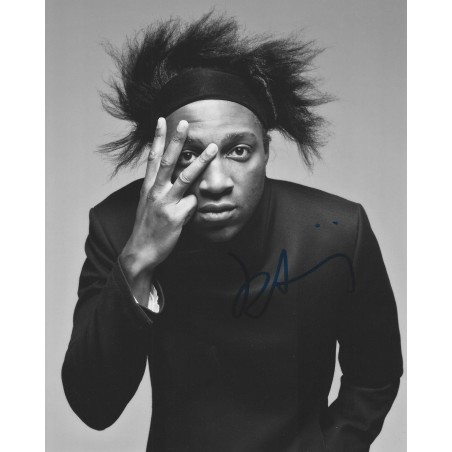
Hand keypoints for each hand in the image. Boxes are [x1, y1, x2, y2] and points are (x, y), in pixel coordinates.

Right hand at [119, 118, 217, 303]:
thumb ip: (160, 188)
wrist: (141, 251)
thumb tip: (176, 177)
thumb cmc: (148, 226)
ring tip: (213, 149)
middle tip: (185, 123)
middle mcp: (155, 191)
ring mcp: (165, 203)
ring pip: (185, 177)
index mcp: (148, 187)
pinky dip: (193, 208)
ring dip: (201, 161)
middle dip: (177, 140)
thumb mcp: (149, 203)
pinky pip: (192, 205)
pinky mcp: (174, 216)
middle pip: (168, 160)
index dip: (157, 139)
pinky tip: (185, 218)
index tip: (161, 121)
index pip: (153, 158)